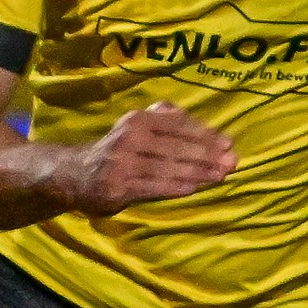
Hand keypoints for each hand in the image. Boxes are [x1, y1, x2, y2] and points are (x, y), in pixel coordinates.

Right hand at [63, 103, 235, 215]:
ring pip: (167, 167)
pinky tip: (194, 188)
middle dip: (207, 154)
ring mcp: (122, 163)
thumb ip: (162, 121)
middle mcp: (129, 137)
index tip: (228, 143)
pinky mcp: (117, 187)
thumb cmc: (116, 151)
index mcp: (137, 120)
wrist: (76, 175)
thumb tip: (193, 119)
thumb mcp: (135, 128)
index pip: (177, 125)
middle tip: (231, 162)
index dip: (205, 134)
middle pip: (176, 146)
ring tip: (220, 175)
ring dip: (197, 172)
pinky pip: (153, 186)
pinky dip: (175, 187)